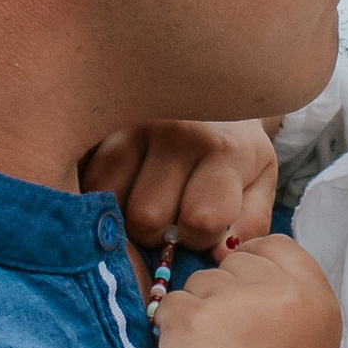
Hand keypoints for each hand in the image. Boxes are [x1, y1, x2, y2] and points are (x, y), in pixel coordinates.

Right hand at [81, 120, 277, 266]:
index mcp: (223, 149)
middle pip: (146, 218)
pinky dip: (102, 197)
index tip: (202, 228)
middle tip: (171, 218)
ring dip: (125, 216)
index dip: (198, 239)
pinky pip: (88, 183)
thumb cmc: (234, 149)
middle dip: (157, 234)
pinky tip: (123, 191)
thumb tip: (220, 259)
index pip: (200, 220)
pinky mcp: (101, 126)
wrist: (214, 88)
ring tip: (146, 202)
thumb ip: (249, 225)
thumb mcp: (259, 184)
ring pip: (110, 203)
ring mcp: (133, 125)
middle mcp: (176, 133)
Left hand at [156, 233, 345, 347]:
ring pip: (198, 282)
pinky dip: (170, 332)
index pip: (275, 243)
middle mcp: (280, 293)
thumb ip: (287, 295)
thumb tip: (239, 255)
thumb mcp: (310, 339)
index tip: (245, 298)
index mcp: (315, 296)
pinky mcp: (193, 322)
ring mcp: (235, 304)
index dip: (253, 265)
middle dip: (225, 293)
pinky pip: (168, 306)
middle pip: (234, 261)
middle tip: (234, 344)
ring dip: (198, 314)